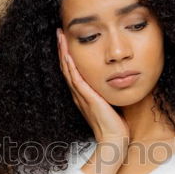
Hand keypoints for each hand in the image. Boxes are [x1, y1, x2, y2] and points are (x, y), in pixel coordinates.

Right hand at [56, 28, 129, 145]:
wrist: (113, 140)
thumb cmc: (115, 126)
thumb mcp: (110, 104)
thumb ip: (107, 94)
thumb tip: (114, 83)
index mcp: (83, 95)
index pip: (72, 71)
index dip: (68, 55)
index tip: (67, 40)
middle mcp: (79, 94)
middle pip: (66, 67)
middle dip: (62, 49)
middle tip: (59, 32)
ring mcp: (81, 96)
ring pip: (68, 70)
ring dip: (63, 53)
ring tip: (60, 37)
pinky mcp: (87, 98)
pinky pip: (76, 79)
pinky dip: (71, 66)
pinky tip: (68, 54)